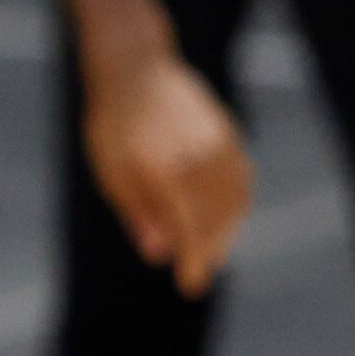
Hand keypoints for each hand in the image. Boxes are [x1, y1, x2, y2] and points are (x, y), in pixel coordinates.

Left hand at [81, 54, 251, 298]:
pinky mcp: (229, 135)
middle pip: (216, 219)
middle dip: (210, 250)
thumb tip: (158, 254)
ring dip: (227, 232)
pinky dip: (237, 205)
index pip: (190, 228)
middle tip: (198, 273)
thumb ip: (138, 212)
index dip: (194, 261)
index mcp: (166, 170)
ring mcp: (219, 144)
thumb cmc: (114, 125)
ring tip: (211, 253)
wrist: (137, 69)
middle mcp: (199, 157)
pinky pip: (242, 179)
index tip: (191, 286)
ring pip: (235, 201)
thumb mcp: (112, 171)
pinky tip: (224, 219)